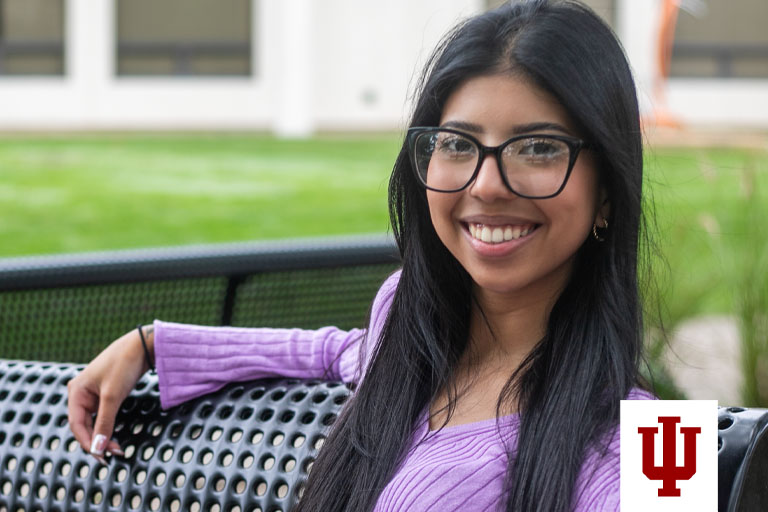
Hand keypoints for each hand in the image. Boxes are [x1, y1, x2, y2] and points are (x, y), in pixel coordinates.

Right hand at [67, 326, 152, 462]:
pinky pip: (102, 415)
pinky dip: (108, 426)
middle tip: (112, 455)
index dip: (88, 442)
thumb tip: (99, 447)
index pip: (76, 424)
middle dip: (97, 441)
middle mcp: (81, 393)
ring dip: (103, 435)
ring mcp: (93, 393)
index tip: (101, 456)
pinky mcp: (106, 393)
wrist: (142, 345)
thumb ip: (105, 422)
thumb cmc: (124, 364)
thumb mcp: (113, 396)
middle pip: (84, 425)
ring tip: (116, 449)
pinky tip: (114, 436)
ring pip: (93, 421)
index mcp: (76, 391)